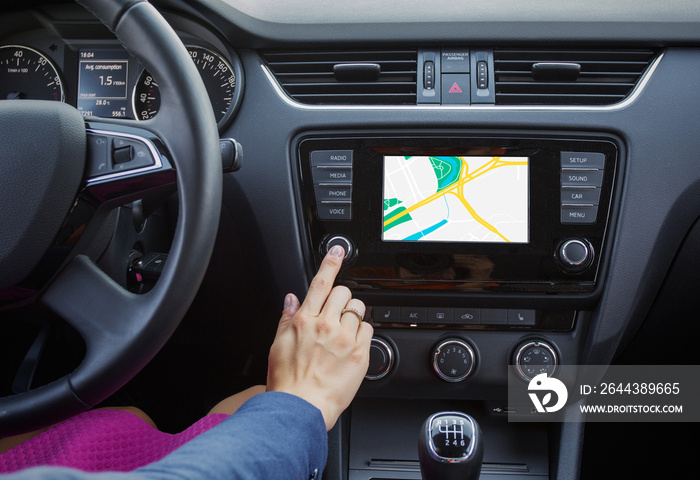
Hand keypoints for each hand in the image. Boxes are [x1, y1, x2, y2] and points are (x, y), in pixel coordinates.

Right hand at [266, 245, 372, 430]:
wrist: (301, 408)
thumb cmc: (287, 382)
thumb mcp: (278, 346)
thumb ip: (287, 318)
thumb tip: (291, 299)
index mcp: (304, 321)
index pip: (320, 282)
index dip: (331, 262)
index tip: (338, 251)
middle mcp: (326, 325)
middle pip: (344, 292)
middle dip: (342, 298)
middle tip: (336, 313)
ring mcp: (345, 338)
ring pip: (359, 309)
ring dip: (353, 315)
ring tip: (344, 333)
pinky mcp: (360, 352)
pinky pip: (368, 329)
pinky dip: (362, 333)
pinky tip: (352, 345)